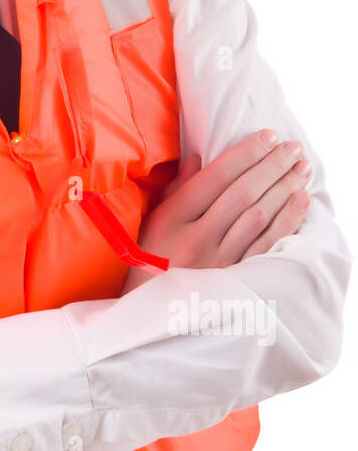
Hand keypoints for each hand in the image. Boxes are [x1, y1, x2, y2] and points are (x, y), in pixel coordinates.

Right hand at [123, 129, 311, 291]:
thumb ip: (176, 190)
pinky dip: (287, 221)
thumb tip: (199, 157)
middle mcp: (196, 238)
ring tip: (302, 168)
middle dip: (271, 165)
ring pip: (258, 216)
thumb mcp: (153, 222)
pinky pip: (267, 245)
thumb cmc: (149, 261)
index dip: (245, 154)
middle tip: (292, 147)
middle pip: (242, 193)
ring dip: (284, 188)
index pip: (216, 178)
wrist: (150, 314)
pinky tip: (300, 201)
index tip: (267, 136)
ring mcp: (218, 262)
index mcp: (173, 218)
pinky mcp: (235, 280)